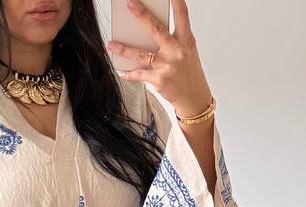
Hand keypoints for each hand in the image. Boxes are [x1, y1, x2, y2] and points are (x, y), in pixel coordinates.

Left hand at [107, 0, 211, 117]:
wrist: (194, 97)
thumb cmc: (188, 72)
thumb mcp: (186, 51)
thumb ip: (171, 39)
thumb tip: (147, 31)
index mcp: (186, 40)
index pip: (182, 14)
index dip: (176, 0)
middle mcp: (177, 51)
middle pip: (157, 30)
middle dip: (142, 15)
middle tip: (130, 4)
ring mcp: (168, 66)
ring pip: (141, 54)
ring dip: (124, 49)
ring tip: (111, 43)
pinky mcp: (159, 80)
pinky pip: (140, 74)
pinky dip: (129, 73)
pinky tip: (121, 71)